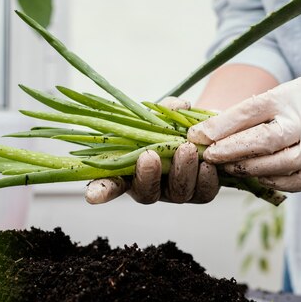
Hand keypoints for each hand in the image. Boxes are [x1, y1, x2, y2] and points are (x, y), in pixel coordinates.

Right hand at [85, 98, 219, 203]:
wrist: (207, 132)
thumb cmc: (173, 124)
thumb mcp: (163, 113)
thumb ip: (165, 111)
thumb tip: (177, 107)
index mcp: (131, 170)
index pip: (111, 185)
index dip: (101, 191)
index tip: (91, 194)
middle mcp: (153, 186)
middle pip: (146, 193)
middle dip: (147, 175)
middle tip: (150, 154)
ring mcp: (177, 192)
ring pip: (178, 193)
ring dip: (181, 171)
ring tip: (187, 149)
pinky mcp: (202, 191)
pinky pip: (204, 193)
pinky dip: (207, 179)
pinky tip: (209, 165)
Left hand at [187, 67, 300, 191]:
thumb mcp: (284, 93)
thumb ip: (253, 112)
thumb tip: (211, 132)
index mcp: (293, 95)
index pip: (251, 111)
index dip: (220, 126)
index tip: (196, 137)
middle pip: (263, 141)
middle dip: (230, 151)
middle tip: (207, 157)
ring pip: (279, 165)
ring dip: (249, 169)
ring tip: (228, 168)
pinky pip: (297, 182)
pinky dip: (275, 181)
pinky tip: (258, 178)